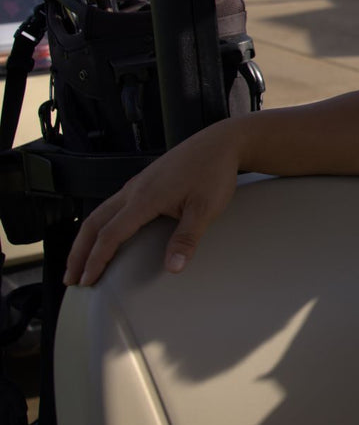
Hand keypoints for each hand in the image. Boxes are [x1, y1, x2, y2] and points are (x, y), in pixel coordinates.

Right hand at [64, 119, 244, 286]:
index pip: (110, 234)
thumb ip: (187, 239)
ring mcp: (137, 184)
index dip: (96, 260)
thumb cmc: (214, 173)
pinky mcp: (143, 182)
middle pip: (93, 223)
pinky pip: (112, 205)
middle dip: (78, 253)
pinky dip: (99, 225)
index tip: (87, 281)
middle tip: (70, 278)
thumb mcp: (206, 209)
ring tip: (79, 262)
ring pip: (99, 213)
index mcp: (145, 198)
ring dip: (85, 239)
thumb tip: (173, 268)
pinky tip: (103, 235)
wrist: (221, 143)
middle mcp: (133, 190)